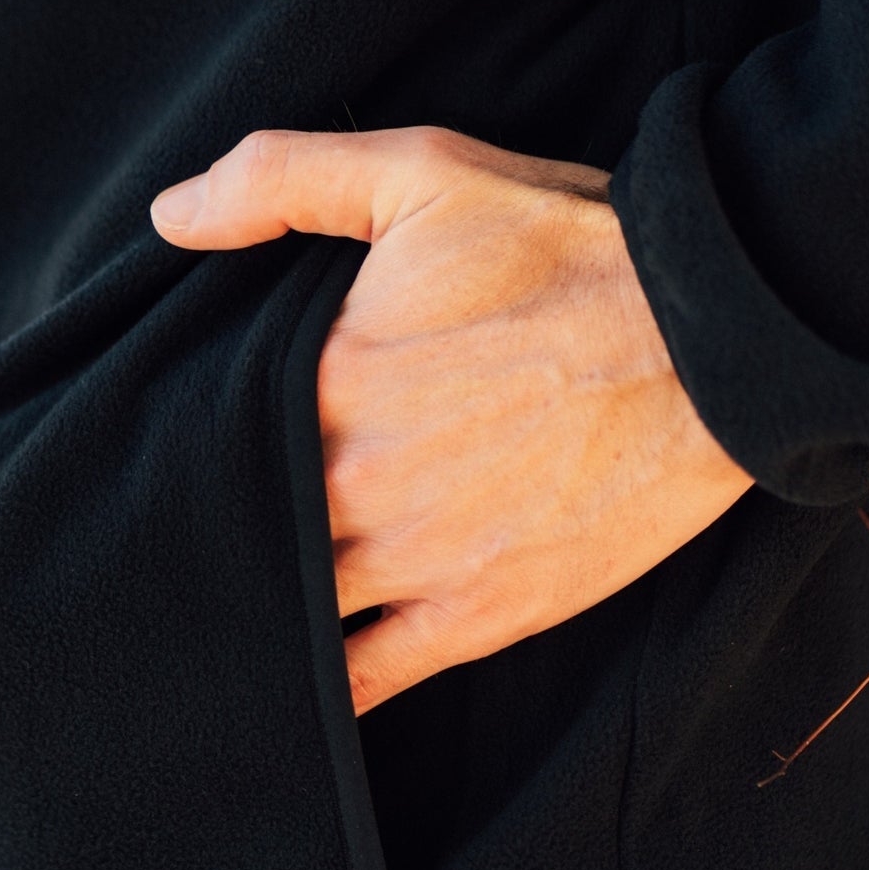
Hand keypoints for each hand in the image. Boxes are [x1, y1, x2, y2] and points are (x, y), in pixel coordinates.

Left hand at [150, 126, 751, 714]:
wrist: (718, 338)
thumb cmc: (568, 247)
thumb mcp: (421, 173)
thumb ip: (280, 179)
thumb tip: (169, 216)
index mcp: (329, 378)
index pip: (206, 432)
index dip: (174, 442)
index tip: (150, 444)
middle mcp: (357, 480)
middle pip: (240, 526)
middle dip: (202, 529)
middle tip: (164, 537)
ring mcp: (416, 558)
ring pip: (292, 606)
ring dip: (254, 605)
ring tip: (212, 607)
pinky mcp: (479, 614)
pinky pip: (370, 678)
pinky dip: (319, 691)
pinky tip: (282, 695)